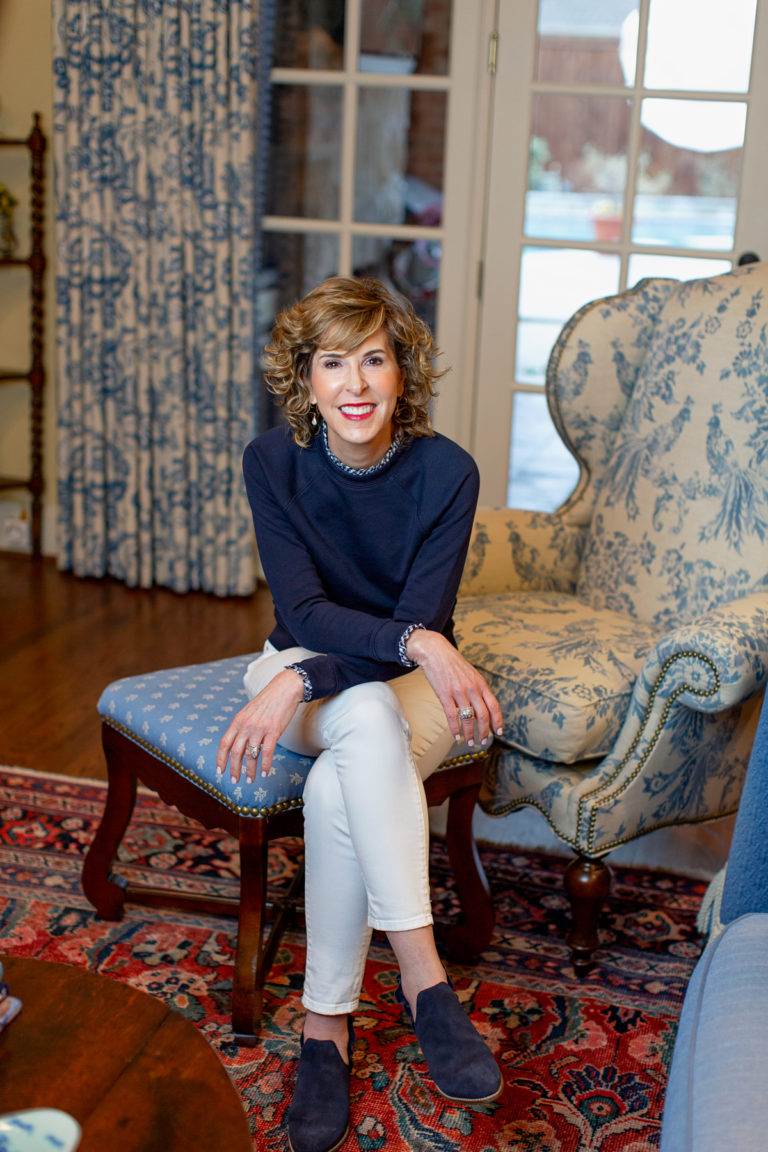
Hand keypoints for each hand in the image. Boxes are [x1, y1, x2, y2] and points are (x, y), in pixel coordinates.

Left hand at [216, 668, 304, 782]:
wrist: (284, 689)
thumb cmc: (268, 700)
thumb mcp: (249, 711)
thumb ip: (243, 726)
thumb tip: (239, 743)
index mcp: (238, 721)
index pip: (225, 743)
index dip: (221, 759)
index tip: (220, 771)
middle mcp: (246, 726)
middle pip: (236, 752)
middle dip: (234, 769)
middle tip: (234, 781)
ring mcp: (259, 729)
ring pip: (251, 755)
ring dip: (250, 770)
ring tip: (250, 780)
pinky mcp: (273, 731)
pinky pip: (267, 752)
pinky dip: (265, 765)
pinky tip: (265, 773)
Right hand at [406, 630, 502, 745]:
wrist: (435, 651)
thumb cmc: (453, 663)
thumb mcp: (471, 674)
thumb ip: (478, 689)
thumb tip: (482, 707)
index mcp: (481, 683)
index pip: (494, 706)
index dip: (497, 721)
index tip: (498, 732)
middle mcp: (472, 688)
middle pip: (483, 715)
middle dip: (484, 732)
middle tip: (482, 742)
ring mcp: (459, 692)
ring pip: (468, 719)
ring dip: (470, 734)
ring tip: (469, 742)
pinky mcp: (445, 695)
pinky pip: (452, 716)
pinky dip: (455, 729)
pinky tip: (456, 736)